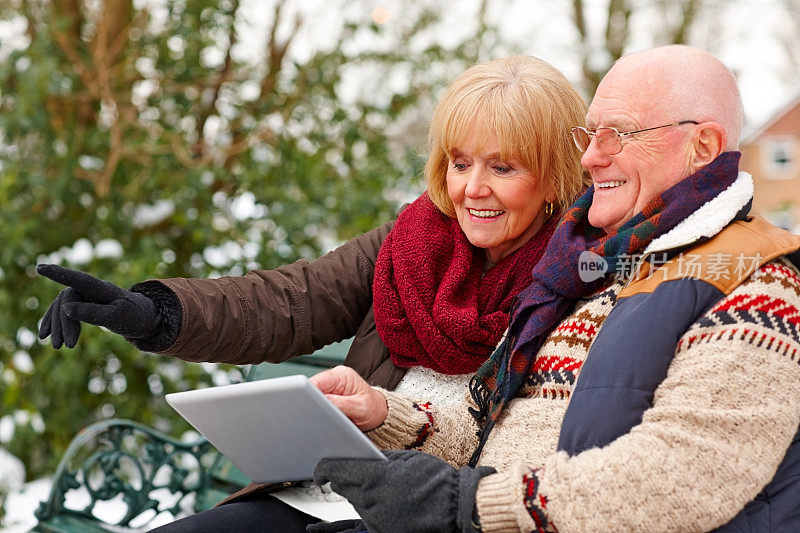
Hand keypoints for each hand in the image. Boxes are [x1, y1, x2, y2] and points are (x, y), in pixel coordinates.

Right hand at [37, 264, 161, 347]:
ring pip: (63, 306)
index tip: (40, 268)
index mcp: (103, 289)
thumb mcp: (118, 318)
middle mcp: (92, 289)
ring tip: (56, 347)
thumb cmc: (134, 316)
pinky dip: (56, 323)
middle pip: (68, 300)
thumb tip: (66, 308)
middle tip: (62, 347)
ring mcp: (87, 296)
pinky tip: (45, 336)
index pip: (79, 279)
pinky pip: (64, 311)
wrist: (143, 319)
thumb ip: (94, 313)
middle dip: (63, 323)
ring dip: (58, 326)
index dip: (59, 274)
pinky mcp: (84, 304)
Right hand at [310, 366, 387, 430]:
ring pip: (312, 395)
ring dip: (314, 406)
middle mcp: (334, 377)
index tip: (306, 406)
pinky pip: (316, 401)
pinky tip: (323, 415)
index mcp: (342, 375)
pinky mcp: (329, 395)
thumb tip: (320, 402)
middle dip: (310, 401)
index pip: (317, 381)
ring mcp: (331, 386)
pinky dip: (317, 409)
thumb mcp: (359, 408)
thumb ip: (339, 404)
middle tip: (314, 414)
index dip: (308, 394)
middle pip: (311, 387)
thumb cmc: (373, 408)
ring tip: (322, 416)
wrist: (379, 412)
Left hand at [314, 450, 494, 532]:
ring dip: (360, 493)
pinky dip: (365, 512)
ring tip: (380, 487)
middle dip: (344, 479)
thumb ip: (379, 459)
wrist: (457, 508)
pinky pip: (365, 519)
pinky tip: (364, 511)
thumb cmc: (436, 481)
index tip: (320, 470)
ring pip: (355, 502)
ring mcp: (375, 519)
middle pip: (343, 487)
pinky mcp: (381, 531)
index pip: (335, 470)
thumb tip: (360, 457)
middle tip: (353, 473)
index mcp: (374, 477)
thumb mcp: (406, 459)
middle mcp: (370, 500)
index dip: (323, 468)